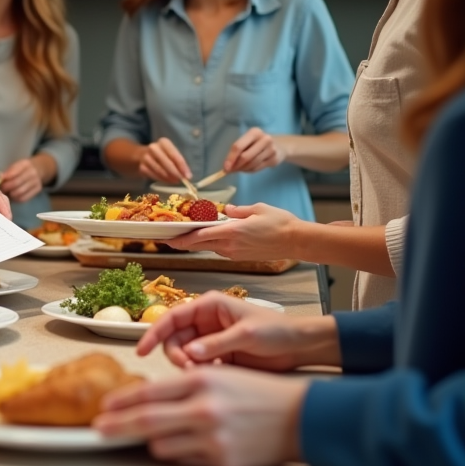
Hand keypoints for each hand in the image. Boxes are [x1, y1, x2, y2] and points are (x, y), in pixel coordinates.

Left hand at [0, 158, 44, 202]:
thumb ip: (8, 172)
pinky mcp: (37, 190)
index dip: (6, 177)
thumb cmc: (23, 168)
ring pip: (19, 192)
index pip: (15, 171)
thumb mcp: (16, 165)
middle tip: (1, 189)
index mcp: (25, 164)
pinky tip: (12, 196)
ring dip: (10, 194)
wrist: (39, 169)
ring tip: (5, 193)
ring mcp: (36, 182)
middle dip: (6, 187)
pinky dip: (15, 199)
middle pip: (16, 183)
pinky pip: (24, 198)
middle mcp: (32, 172)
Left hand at [92, 367, 307, 465]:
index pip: (149, 392)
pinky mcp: (221, 461)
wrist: (300, 418)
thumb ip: (183, 385)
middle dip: (117, 426)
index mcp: (202, 381)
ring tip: (155, 435)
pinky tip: (181, 444)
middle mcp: (204, 409)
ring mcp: (212, 438)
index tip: (104, 406)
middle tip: (98, 429)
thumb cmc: (257, 392)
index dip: (121, 401)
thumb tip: (145, 398)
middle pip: (146, 421)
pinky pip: (183, 460)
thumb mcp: (219, 375)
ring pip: (161, 445)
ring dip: (152, 441)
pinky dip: (176, 452)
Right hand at [135, 292, 339, 370]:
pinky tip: (215, 377)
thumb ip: (217, 344)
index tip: (142, 350)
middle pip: (174, 339)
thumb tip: (189, 353)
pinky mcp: (218, 357)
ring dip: (188, 366)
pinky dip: (200, 373)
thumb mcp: (247, 335)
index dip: (154, 332)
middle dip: (175, 355)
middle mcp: (206, 322)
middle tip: (188, 369)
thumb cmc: (279, 331)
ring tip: (205, 373)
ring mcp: (211, 340)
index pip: (172, 317)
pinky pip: (198, 366)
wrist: (301, 348)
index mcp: (209, 306)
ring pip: (184, 354)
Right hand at [138, 138, 189, 181]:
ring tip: (175, 181)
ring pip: (159, 170)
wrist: (141, 155)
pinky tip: (167, 181)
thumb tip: (187, 175)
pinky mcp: (141, 167)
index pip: (174, 155)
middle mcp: (153, 148)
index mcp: (163, 142)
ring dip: (169, 178)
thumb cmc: (162, 154)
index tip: (188, 176)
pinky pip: (153, 175)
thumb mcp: (170, 152)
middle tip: (182, 180)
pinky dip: (161, 179)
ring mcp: (146, 157)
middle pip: (167, 163)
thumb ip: (178, 162)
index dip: (182, 166)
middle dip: (176, 173)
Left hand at [167, 203, 302, 259]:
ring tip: (184, 236)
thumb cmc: (280, 223)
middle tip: (167, 240)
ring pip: (209, 248)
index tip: (168, 239)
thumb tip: (227, 210)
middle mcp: (231, 245)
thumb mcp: (257, 208)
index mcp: (232, 231)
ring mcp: (235, 253)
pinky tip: (208, 238)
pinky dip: (211, 244)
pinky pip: (221, 250)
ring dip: (196, 243)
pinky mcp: (241, 257)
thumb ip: (238, 210)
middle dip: (182, 243)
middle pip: (200, 245)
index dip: (182, 238)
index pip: (200, 236)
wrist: (297, 242)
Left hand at [224, 127, 285, 172]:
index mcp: (254, 132)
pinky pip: (258, 168)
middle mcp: (264, 139)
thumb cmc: (257, 143)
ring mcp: (271, 149)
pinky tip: (248, 168)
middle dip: (236, 166)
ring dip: (243, 169)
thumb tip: (227, 166)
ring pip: (252, 164)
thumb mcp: (247, 142)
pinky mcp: (274, 159)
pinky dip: (250, 170)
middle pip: (245, 157)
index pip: (238, 146)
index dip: (230, 158)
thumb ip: (237, 151)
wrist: (279, 145)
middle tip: (231, 171)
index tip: (225, 168)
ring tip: (240, 168)